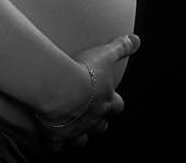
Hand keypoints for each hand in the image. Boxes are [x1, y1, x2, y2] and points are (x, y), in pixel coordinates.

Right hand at [34, 34, 140, 152]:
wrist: (62, 88)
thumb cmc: (85, 72)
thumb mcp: (105, 55)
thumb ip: (120, 47)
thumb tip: (136, 39)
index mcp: (105, 101)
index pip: (117, 106)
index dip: (114, 104)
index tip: (110, 99)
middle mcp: (93, 119)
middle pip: (101, 127)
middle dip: (98, 123)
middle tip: (90, 113)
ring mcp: (76, 129)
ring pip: (81, 140)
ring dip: (77, 136)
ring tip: (71, 129)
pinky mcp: (57, 135)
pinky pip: (56, 146)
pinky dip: (54, 143)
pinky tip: (49, 137)